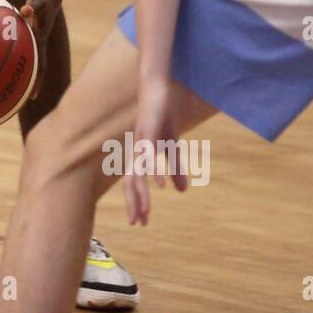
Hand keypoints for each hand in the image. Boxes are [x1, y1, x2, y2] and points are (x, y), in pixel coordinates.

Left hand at [20, 0, 65, 99]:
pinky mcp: (24, 27)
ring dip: (11, 66)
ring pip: (20, 55)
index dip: (37, 82)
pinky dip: (1, 44)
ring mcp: (31, 35)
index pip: (41, 66)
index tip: (32, 97)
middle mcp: (36, 40)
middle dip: (24, 83)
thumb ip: (34, 5)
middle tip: (12, 97)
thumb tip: (25, 10)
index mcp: (41, 39)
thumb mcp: (42, 0)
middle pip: (31, 67)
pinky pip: (12, 40)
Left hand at [123, 80, 189, 225]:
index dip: (137, 202)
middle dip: (134, 204)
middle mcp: (135, 151)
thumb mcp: (171, 145)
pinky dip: (152, 170)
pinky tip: (158, 184)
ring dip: (141, 194)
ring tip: (146, 212)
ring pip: (136, 173)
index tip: (141, 221)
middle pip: (130, 182)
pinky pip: (148, 155)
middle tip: (138, 224)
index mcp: (139, 155)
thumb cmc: (161, 115)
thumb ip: (175, 168)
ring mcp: (140, 143)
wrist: (156, 89)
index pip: (134, 183)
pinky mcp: (147, 132)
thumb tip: (181, 192)